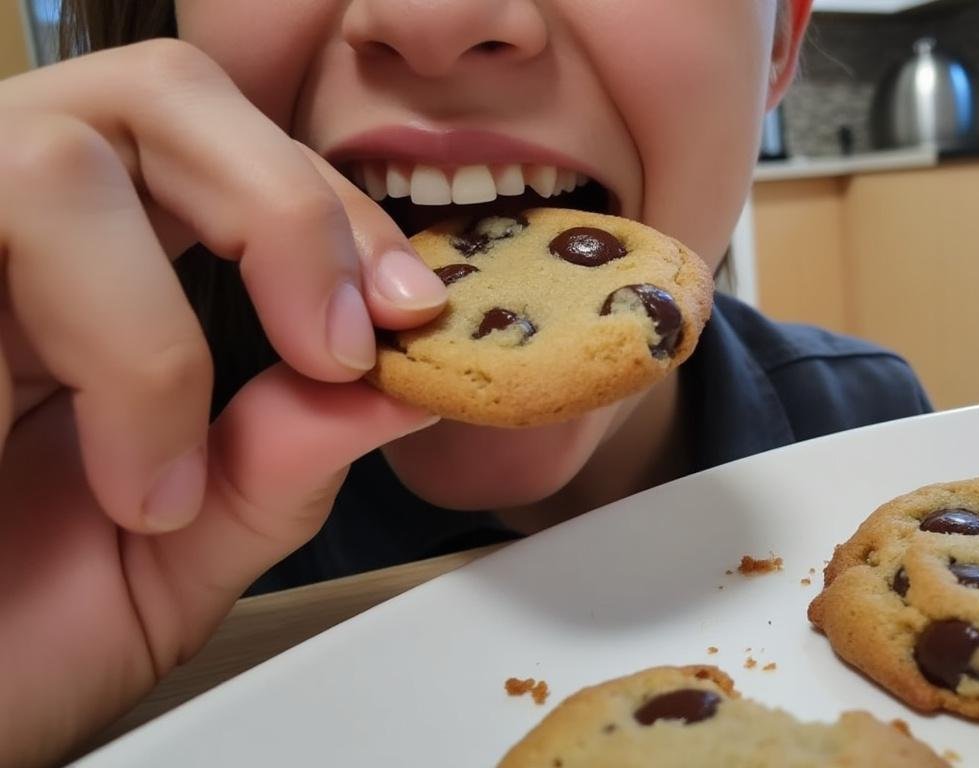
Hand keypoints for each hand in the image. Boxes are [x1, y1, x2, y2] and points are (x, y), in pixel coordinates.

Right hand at [0, 40, 446, 765]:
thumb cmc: (8, 643)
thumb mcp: (176, 558)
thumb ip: (281, 462)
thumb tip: (405, 381)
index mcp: (92, 282)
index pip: (230, 154)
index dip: (333, 209)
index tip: (410, 306)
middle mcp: (13, 247)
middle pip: (157, 93)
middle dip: (283, 209)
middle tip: (336, 345)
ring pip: (55, 156)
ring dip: (156, 332)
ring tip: (159, 486)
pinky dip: (104, 362)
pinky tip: (91, 480)